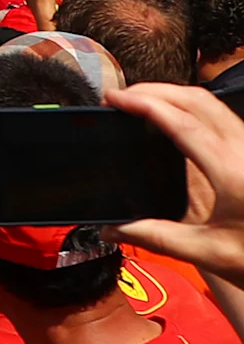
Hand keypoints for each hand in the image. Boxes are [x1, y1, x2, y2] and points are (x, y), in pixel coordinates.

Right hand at [111, 84, 243, 282]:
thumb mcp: (208, 252)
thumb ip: (155, 237)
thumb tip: (111, 229)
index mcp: (231, 172)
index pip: (182, 122)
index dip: (144, 104)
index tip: (114, 99)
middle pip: (198, 101)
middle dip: (155, 91)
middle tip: (121, 97)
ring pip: (213, 104)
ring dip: (175, 95)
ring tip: (142, 103)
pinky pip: (224, 116)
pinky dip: (193, 107)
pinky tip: (176, 119)